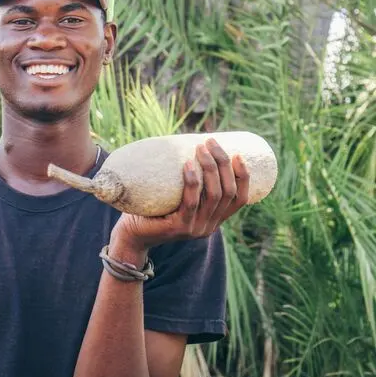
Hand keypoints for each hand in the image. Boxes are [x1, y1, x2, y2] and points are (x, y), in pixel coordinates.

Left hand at [108, 138, 249, 260]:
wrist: (132, 234)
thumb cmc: (154, 208)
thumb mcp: (179, 196)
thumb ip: (191, 182)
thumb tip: (194, 144)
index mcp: (215, 219)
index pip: (240, 199)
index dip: (243, 177)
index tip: (238, 155)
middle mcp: (209, 226)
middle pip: (227, 192)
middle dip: (222, 163)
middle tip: (210, 142)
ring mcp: (195, 228)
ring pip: (212, 195)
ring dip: (209, 168)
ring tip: (200, 148)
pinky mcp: (179, 228)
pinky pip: (191, 203)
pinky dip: (192, 182)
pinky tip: (188, 165)